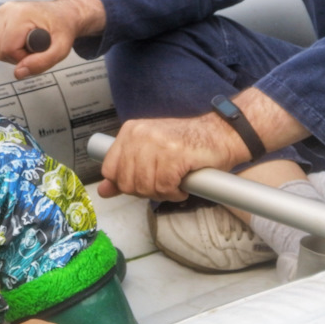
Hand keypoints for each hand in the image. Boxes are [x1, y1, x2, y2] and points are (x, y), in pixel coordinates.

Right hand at [0, 0, 105, 78]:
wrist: (63, 14)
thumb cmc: (63, 28)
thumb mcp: (61, 49)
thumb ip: (42, 62)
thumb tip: (18, 73)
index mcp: (20, 14)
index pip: (8, 49)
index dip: (23, 57)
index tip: (38, 50)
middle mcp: (7, 10)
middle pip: (0, 49)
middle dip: (18, 56)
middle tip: (36, 47)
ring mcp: (1, 12)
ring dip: (13, 52)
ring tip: (30, 42)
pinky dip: (9, 45)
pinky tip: (22, 39)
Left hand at [97, 114, 245, 201]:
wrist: (221, 134)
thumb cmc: (187, 145)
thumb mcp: (150, 154)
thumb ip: (125, 171)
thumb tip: (103, 191)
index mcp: (130, 130)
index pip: (110, 170)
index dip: (127, 183)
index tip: (146, 180)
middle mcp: (140, 134)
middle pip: (127, 182)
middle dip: (147, 190)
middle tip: (165, 182)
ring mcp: (157, 142)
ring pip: (145, 187)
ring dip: (163, 192)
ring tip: (176, 181)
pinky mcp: (174, 154)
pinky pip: (164, 187)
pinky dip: (175, 192)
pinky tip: (184, 183)